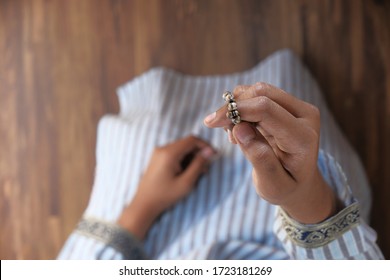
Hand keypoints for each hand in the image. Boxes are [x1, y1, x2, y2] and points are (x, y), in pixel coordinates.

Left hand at [118, 135, 215, 238]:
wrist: (144, 204)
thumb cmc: (165, 195)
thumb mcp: (186, 182)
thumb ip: (198, 165)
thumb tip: (209, 152)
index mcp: (169, 153)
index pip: (192, 140)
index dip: (205, 145)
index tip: (214, 155)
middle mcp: (162, 149)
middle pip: (186, 143)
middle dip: (199, 153)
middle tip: (206, 168)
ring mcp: (158, 153)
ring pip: (181, 148)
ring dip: (191, 157)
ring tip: (197, 173)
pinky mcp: (157, 158)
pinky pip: (174, 153)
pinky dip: (183, 160)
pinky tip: (187, 172)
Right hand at [204, 83, 336, 223]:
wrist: (300, 183)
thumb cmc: (286, 186)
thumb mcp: (273, 184)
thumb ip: (260, 158)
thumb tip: (239, 128)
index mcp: (303, 136)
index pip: (266, 109)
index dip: (235, 111)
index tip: (211, 123)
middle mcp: (304, 115)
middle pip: (262, 93)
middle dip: (234, 107)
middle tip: (219, 129)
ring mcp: (297, 107)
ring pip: (258, 90)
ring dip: (237, 107)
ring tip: (234, 135)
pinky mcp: (287, 105)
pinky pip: (258, 95)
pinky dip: (242, 107)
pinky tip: (240, 129)